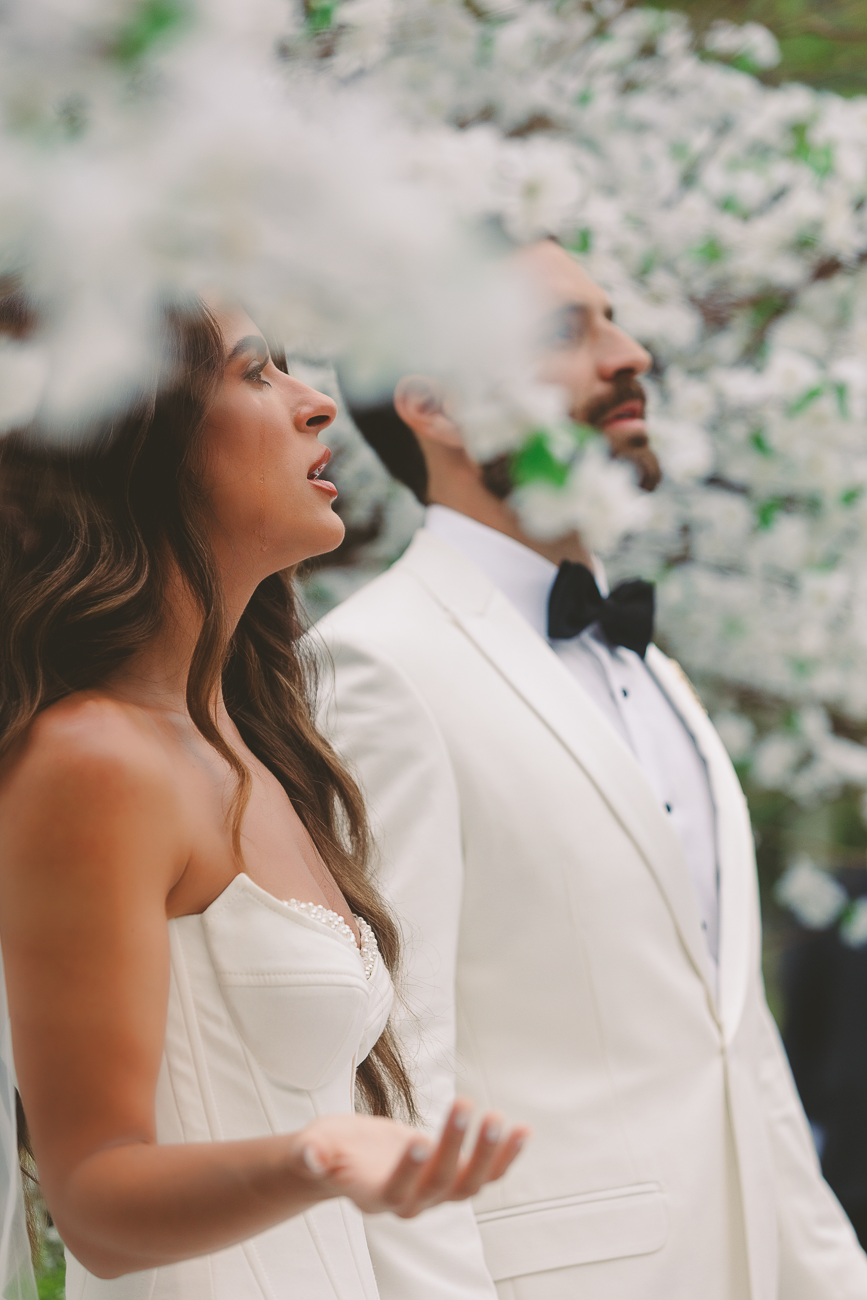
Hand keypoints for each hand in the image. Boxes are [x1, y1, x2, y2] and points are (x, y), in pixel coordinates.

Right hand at [295, 1100, 528, 1217]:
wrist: (346, 1161)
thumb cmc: (327, 1151)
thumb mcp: (314, 1146)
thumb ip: (310, 1155)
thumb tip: (307, 1156)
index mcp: (373, 1195)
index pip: (396, 1189)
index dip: (408, 1169)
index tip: (417, 1138)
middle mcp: (409, 1201)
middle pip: (438, 1183)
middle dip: (455, 1147)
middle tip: (466, 1106)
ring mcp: (433, 1193)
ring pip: (468, 1184)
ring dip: (488, 1154)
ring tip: (499, 1118)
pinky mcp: (450, 1177)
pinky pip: (485, 1173)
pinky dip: (505, 1156)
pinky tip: (521, 1131)